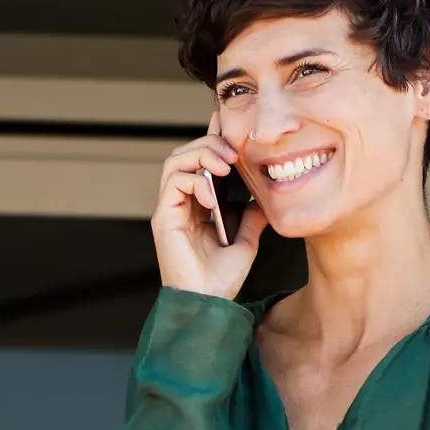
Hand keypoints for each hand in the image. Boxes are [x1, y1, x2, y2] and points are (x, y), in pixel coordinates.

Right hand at [152, 113, 267, 300]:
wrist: (209, 304)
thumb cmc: (222, 280)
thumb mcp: (247, 241)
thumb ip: (252, 216)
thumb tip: (266, 197)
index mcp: (196, 205)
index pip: (200, 161)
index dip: (213, 138)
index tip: (231, 125)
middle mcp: (180, 203)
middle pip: (185, 153)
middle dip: (210, 144)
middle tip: (234, 154)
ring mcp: (169, 209)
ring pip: (175, 160)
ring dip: (201, 155)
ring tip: (224, 166)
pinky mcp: (163, 218)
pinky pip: (173, 182)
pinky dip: (194, 179)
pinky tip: (212, 194)